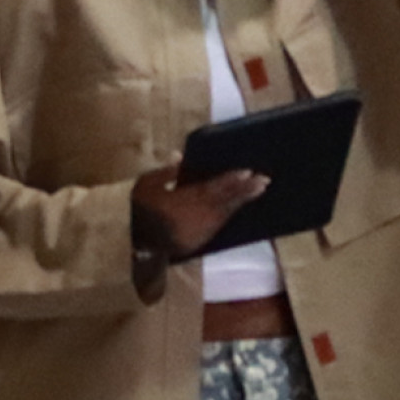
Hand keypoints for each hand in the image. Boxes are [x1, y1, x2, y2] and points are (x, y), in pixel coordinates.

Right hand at [133, 160, 267, 262]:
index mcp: (182, 201)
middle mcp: (195, 216)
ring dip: (242, 201)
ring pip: (225, 213)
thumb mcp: (146, 185)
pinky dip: (231, 214)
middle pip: (224, 201)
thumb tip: (180, 156)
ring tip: (259, 190)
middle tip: (264, 180)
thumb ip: (166, 172)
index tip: (247, 171)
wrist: (134, 243)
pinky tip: (239, 206)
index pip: (212, 188)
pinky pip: (220, 224)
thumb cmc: (139, 210)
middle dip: (245, 190)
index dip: (231, 180)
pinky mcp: (200, 241)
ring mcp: (200, 230)